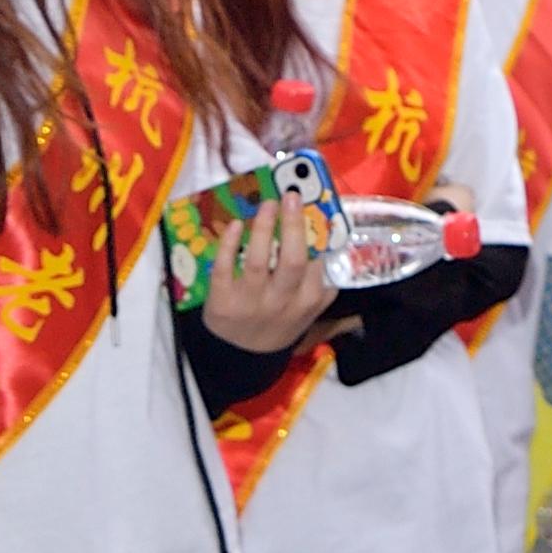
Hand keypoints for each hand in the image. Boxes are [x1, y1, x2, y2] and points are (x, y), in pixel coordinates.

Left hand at [198, 193, 336, 351]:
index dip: (317, 237)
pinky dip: (230, 245)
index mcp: (308, 301)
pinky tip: (236, 225)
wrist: (240, 356)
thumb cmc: (278, 323)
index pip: (318, 265)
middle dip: (293, 225)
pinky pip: (225, 269)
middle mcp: (282, 302)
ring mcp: (251, 302)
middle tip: (293, 196)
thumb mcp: (307, 311)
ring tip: (267, 204)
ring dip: (263, 228)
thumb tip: (329, 245)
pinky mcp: (222, 302)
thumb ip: (320, 284)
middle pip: (294, 260)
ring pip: (259, 261)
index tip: (315, 211)